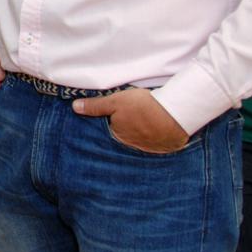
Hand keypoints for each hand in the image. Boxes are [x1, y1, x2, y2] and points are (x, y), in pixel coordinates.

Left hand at [72, 88, 189, 153]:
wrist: (177, 113)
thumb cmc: (144, 107)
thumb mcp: (115, 101)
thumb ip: (95, 106)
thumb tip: (75, 108)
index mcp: (117, 135)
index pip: (108, 130)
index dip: (110, 122)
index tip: (114, 116)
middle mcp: (130, 146)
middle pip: (123, 137)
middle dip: (124, 130)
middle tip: (131, 119)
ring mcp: (147, 149)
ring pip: (138, 142)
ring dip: (138, 135)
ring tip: (143, 124)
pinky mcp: (162, 149)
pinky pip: (153, 145)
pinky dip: (152, 139)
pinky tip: (155, 130)